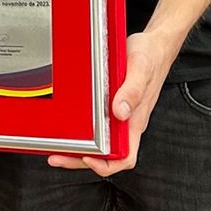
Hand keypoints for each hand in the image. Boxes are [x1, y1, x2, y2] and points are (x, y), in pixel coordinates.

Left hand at [46, 29, 173, 177]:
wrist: (154, 45)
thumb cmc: (150, 57)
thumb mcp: (141, 69)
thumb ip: (132, 90)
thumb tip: (120, 112)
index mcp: (135, 120)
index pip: (125, 156)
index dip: (107, 165)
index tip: (88, 158)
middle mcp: (127, 122)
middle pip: (106, 156)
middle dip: (80, 161)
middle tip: (57, 157)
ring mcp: (119, 116)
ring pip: (99, 143)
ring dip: (78, 150)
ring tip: (57, 149)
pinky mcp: (112, 105)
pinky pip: (98, 127)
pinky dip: (82, 132)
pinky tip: (69, 128)